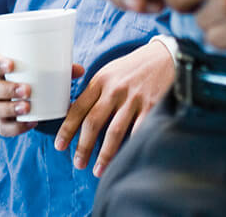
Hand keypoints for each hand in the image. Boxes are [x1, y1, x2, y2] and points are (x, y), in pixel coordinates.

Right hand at [0, 54, 85, 136]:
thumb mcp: (37, 69)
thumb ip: (58, 69)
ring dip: (10, 108)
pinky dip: (16, 127)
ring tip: (27, 108)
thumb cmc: (28, 76)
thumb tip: (80, 70)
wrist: (12, 94)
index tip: (12, 64)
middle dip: (7, 89)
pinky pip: (3, 128)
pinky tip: (31, 123)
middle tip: (27, 90)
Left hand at [53, 41, 173, 176]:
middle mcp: (114, 90)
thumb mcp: (109, 71)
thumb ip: (95, 91)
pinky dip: (130, 147)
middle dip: (83, 146)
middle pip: (93, 122)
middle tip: (77, 163)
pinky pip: (138, 131)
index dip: (67, 128)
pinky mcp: (152, 106)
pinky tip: (125, 160)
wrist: (165, 56)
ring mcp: (133, 99)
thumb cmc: (134, 67)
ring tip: (98, 170)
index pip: (78, 107)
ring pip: (114, 132)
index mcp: (100, 81)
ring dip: (104, 154)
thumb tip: (76, 113)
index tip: (60, 145)